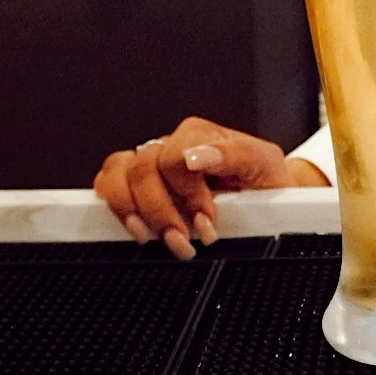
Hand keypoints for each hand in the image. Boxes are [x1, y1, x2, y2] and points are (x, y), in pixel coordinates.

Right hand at [94, 116, 328, 259]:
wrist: (268, 202)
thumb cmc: (263, 181)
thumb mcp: (263, 163)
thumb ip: (235, 153)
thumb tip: (194, 157)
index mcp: (199, 135)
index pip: (173, 156)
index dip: (188, 193)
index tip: (206, 220)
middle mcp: (170, 146)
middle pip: (142, 169)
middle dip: (162, 213)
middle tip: (185, 240)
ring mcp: (150, 165)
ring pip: (117, 175)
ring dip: (136, 214)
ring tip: (162, 239)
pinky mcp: (135, 186)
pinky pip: (107, 187)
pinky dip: (119, 212)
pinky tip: (141, 232)